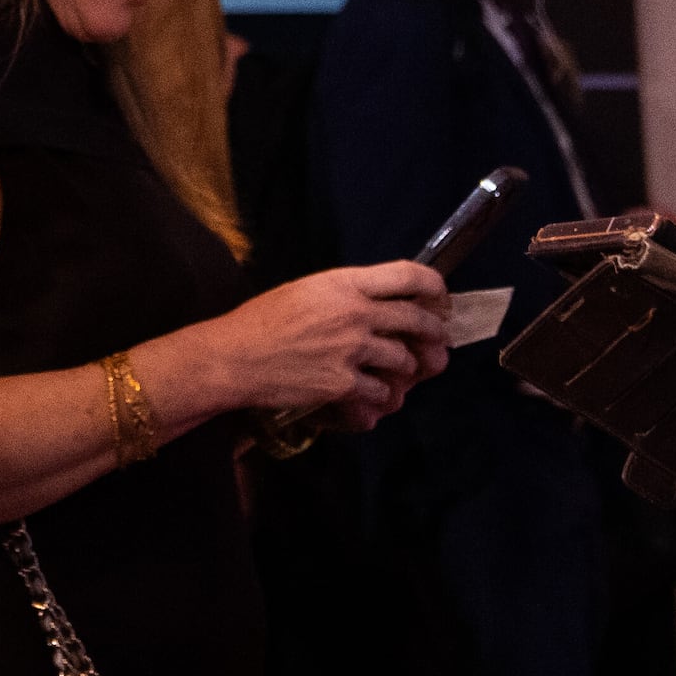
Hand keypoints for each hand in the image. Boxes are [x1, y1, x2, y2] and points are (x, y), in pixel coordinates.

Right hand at [176, 262, 450, 432]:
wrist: (234, 357)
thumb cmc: (263, 321)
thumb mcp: (307, 290)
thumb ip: (347, 293)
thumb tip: (382, 303)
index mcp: (345, 283)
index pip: (409, 275)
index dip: (436, 288)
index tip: (441, 301)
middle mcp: (355, 312)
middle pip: (418, 320)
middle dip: (435, 334)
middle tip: (437, 343)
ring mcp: (351, 349)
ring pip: (405, 361)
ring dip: (406, 371)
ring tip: (398, 375)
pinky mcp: (343, 383)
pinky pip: (381, 393)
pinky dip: (380, 399)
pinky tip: (370, 399)